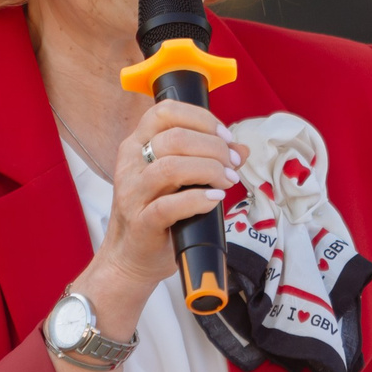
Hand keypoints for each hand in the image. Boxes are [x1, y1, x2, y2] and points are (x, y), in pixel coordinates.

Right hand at [84, 97, 248, 315]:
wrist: (131, 259)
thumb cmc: (156, 215)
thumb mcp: (179, 182)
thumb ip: (206, 160)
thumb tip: (240, 150)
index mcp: (137, 145)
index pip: (166, 111)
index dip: (201, 118)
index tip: (225, 136)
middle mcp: (131, 164)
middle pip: (175, 138)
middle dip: (213, 147)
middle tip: (232, 165)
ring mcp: (133, 193)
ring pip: (171, 167)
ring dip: (209, 170)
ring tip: (227, 181)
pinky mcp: (141, 222)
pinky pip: (169, 206)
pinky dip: (198, 199)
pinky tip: (214, 199)